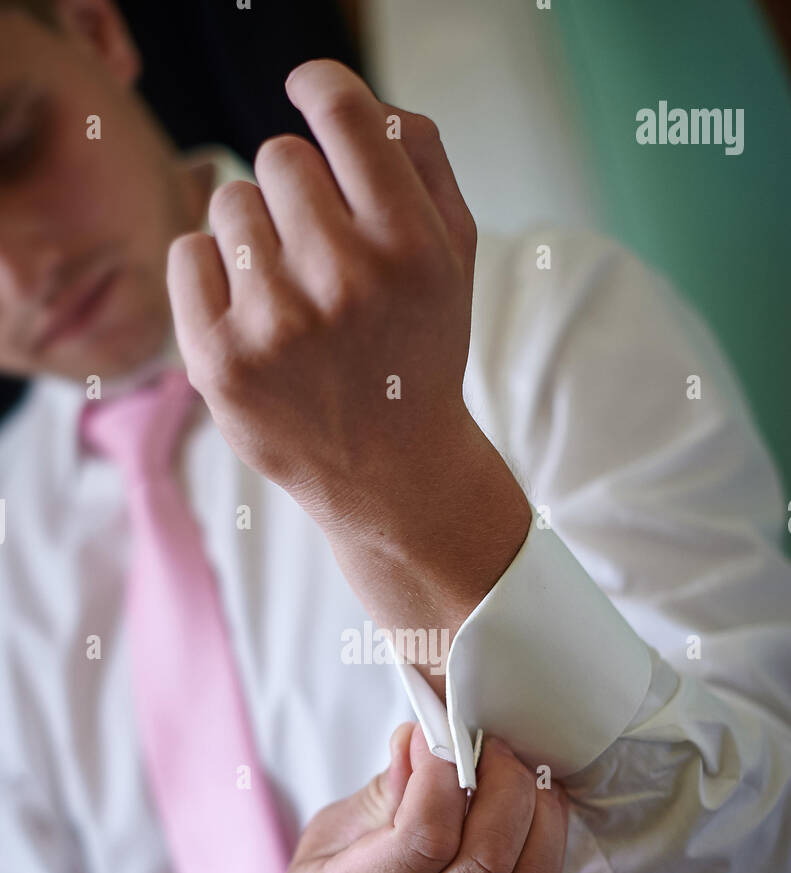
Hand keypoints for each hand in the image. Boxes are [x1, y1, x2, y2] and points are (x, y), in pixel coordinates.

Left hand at [167, 60, 530, 681]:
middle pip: (279, 156)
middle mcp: (343, 281)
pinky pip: (187, 253)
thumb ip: (421, 160)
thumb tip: (351, 96)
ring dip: (256, 235)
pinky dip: (212, 274)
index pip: (344, 115)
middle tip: (322, 250)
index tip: (309, 90)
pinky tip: (252, 316)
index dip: (321, 86)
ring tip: (292, 295)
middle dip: (298, 190)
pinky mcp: (218, 362)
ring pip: (230, 203)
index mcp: (408, 247)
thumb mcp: (455, 257)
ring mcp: (275, 325)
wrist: (392, 475)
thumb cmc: (418, 349)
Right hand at [253, 723, 567, 872]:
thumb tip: (421, 737)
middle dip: (506, 784)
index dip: (446, 773)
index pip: (422, 837)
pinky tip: (531, 821)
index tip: (445, 734)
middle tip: (495, 748)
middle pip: (487, 859)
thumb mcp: (322, 845)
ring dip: (540, 816)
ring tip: (526, 779)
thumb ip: (380, 794)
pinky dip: (544, 853)